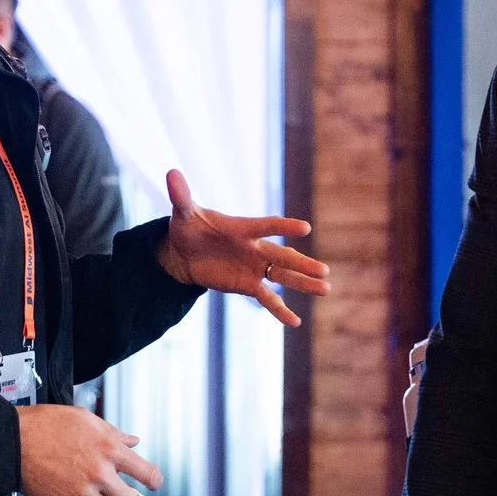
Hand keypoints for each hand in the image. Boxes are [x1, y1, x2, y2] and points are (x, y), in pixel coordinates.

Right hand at [14, 404, 163, 495]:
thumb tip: (133, 441)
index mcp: (109, 448)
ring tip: (94, 492)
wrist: (12, 441)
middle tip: (122, 493)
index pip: (147, 473)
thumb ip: (113, 433)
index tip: (153, 483)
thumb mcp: (85, 418)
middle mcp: (100, 473)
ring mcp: (83, 492)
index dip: (154, 480)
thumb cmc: (46, 425)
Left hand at [155, 169, 331, 325]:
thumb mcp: (183, 213)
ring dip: (303, 283)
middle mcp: (254, 247)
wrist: (185, 252)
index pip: (267, 226)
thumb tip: (171, 173)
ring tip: (325, 289)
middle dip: (303, 264)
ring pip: (283, 276)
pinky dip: (280, 310)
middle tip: (324, 270)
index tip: (304, 228)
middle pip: (283, 256)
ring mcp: (254, 267)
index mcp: (243, 228)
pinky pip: (267, 298)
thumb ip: (181, 196)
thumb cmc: (188, 227)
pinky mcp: (248, 285)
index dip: (284, 227)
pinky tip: (295, 322)